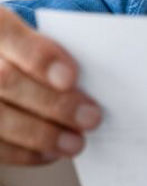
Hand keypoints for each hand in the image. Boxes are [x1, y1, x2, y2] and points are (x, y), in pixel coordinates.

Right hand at [0, 6, 100, 164]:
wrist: (3, 62)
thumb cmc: (30, 52)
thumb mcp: (43, 35)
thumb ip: (59, 48)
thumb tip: (99, 76)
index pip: (7, 32)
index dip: (38, 56)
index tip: (71, 77)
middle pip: (5, 81)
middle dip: (53, 103)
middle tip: (92, 117)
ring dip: (41, 135)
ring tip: (76, 142)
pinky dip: (23, 152)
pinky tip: (51, 153)